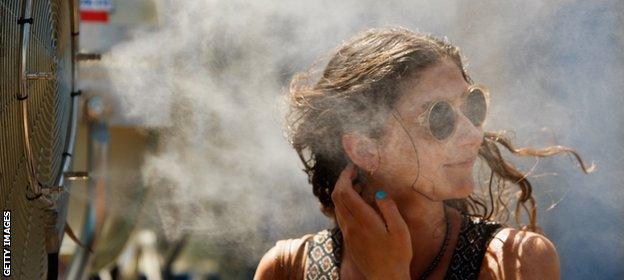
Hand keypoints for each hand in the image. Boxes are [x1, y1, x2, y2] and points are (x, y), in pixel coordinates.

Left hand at [331, 163, 411, 278]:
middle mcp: (350, 226)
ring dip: (344, 193)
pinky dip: (346, 205)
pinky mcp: (349, 241)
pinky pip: (341, 217)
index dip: (345, 176)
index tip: (353, 167)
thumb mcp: (400, 230)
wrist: (386, 279)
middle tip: (354, 173)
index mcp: (363, 221)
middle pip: (336, 197)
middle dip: (342, 181)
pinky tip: (359, 205)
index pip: (344, 192)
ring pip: (337, 207)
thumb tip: (379, 192)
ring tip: (359, 186)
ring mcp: (348, 234)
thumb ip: (389, 208)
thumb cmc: (397, 255)